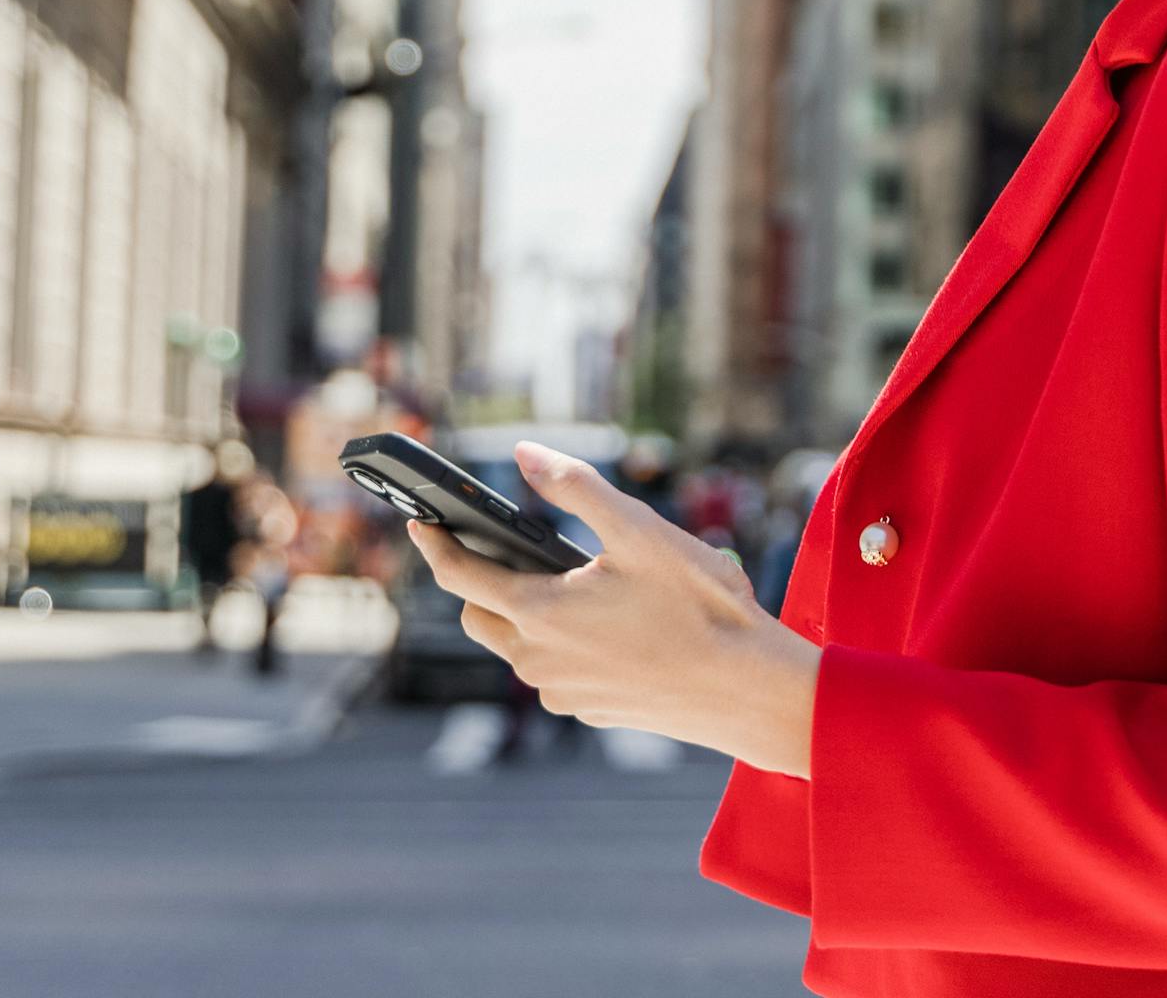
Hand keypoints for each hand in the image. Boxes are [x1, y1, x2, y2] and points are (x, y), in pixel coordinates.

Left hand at [405, 441, 821, 776]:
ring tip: (572, 587)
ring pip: (516, 649)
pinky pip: (554, 676)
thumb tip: (526, 454)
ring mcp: (562, 693)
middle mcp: (538, 660)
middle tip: (510, 553)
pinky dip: (561, 648)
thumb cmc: (700, 608)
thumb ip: (576, 487)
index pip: (459, 576)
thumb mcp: (640, 531)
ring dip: (524, 617)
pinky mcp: (589, 713)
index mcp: (540, 611)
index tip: (419, 524)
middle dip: (482, 584)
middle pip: (480, 617)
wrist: (747, 691)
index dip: (434, 545)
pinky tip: (609, 629)